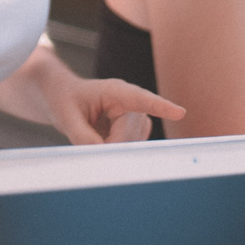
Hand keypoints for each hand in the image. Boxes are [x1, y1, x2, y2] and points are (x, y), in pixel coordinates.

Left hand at [44, 76, 185, 144]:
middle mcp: (130, 102)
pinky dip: (118, 152)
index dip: (161, 106)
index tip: (180, 113)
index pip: (141, 99)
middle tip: (87, 144)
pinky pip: (132, 148)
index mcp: (115, 91)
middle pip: (129, 134)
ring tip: (92, 136)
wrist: (64, 97)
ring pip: (132, 144)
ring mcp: (134, 117)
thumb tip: (103, 153)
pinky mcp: (134, 130)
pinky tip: (103, 142)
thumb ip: (84, 136)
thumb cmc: (65, 100)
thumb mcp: (66, 117)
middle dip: (110, 146)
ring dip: (114, 149)